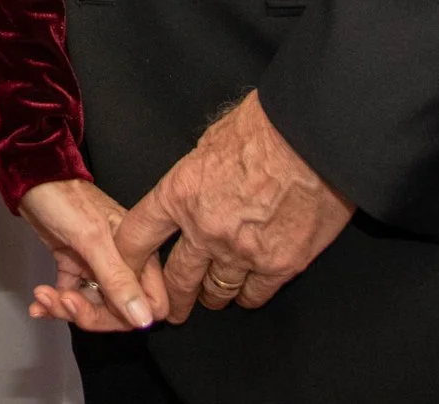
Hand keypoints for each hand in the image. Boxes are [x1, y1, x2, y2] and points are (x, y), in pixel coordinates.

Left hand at [21, 179, 164, 330]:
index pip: (151, 302)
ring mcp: (98, 266)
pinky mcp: (75, 266)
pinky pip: (71, 295)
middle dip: (90, 313)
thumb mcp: (92, 239)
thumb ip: (118, 279)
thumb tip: (143, 318)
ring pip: (93, 305)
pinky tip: (40, 303)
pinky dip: (55, 303)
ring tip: (45, 297)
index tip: (105, 309)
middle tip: (64, 301)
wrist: (30, 179)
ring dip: (66, 308)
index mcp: (140, 252)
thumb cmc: (64, 197)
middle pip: (120, 311)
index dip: (129, 315)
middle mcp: (123, 262)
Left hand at [113, 92, 355, 319]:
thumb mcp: (209, 142)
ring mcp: (242, 251)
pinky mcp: (281, 264)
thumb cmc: (263, 129)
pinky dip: (249, 294)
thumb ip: (195, 173)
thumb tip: (194, 181)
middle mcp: (205, 229)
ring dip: (212, 295)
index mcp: (180, 194)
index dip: (127, 257)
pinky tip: (247, 291)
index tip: (126, 268)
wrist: (313, 139)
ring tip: (212, 297)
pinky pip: (255, 294)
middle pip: (176, 278)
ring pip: (216, 291)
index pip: (136, 236)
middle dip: (172, 297)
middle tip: (170, 308)